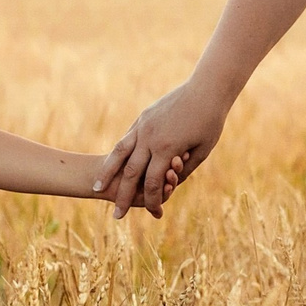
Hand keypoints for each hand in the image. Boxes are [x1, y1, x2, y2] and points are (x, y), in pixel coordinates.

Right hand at [94, 78, 231, 218]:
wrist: (205, 89)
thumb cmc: (209, 122)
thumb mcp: (202, 151)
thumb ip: (184, 170)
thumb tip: (171, 186)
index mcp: (167, 148)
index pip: (153, 182)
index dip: (152, 201)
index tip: (153, 213)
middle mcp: (150, 138)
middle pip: (130, 173)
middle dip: (122, 196)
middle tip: (116, 215)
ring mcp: (143, 126)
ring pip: (119, 153)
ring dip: (106, 172)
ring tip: (96, 187)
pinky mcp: (142, 118)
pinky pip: (126, 139)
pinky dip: (116, 154)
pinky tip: (110, 164)